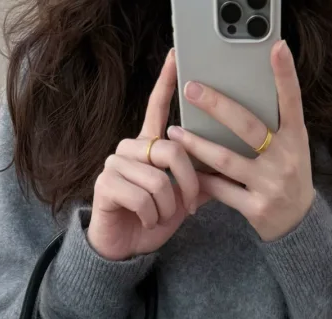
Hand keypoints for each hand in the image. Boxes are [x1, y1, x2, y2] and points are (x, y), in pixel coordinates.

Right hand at [87, 51, 202, 261]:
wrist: (122, 249)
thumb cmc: (151, 221)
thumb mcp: (181, 201)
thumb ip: (199, 181)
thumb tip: (226, 167)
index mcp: (148, 147)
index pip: (156, 107)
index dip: (166, 82)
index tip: (175, 56)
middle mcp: (129, 148)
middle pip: (171, 150)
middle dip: (187, 185)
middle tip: (188, 207)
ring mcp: (115, 164)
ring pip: (158, 180)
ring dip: (167, 208)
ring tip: (160, 218)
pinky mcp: (105, 184)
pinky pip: (143, 198)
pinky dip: (152, 217)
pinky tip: (146, 222)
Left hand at [168, 40, 314, 243]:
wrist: (297, 224)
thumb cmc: (288, 175)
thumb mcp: (292, 147)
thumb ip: (273, 125)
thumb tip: (241, 92)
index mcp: (295, 138)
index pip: (292, 101)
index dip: (286, 74)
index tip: (277, 46)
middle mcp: (285, 159)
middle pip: (247, 126)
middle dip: (217, 106)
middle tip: (191, 89)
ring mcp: (270, 185)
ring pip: (226, 160)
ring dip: (196, 145)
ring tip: (174, 132)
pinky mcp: (256, 208)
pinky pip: (221, 190)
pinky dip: (202, 179)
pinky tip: (185, 169)